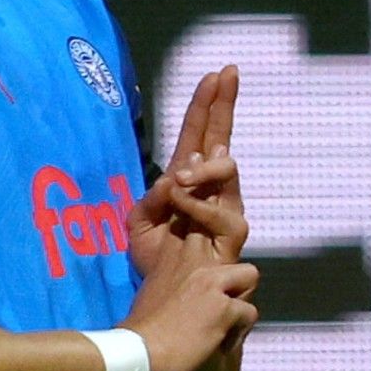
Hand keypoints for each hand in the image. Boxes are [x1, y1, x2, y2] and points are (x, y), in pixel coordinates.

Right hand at [120, 254, 259, 370]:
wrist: (138, 350)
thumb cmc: (142, 326)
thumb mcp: (155, 285)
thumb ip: (176, 275)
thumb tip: (189, 284)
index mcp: (175, 254)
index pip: (204, 230)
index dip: (213, 252)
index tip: (210, 277)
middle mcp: (196, 260)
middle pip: (232, 246)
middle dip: (232, 272)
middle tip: (223, 301)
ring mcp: (211, 282)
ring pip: (250, 275)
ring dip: (241, 298)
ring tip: (226, 322)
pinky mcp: (224, 307)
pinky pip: (250, 312)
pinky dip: (238, 332)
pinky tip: (221, 344)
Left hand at [127, 66, 248, 277]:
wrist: (167, 297)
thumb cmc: (157, 258)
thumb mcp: (139, 223)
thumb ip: (151, 199)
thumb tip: (173, 178)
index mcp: (186, 177)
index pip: (198, 132)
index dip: (207, 103)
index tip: (217, 73)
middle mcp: (210, 188)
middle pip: (221, 137)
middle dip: (224, 104)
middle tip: (227, 76)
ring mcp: (223, 208)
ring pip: (229, 168)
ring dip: (205, 166)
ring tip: (182, 175)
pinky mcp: (231, 234)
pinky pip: (226, 212)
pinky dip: (200, 204)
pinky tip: (183, 202)